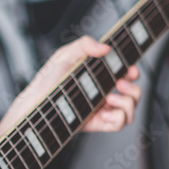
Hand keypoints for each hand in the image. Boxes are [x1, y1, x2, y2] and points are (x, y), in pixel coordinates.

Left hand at [21, 36, 142, 132]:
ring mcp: (102, 109)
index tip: (130, 69)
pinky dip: (118, 118)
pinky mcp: (97, 124)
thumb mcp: (65, 55)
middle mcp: (104, 92)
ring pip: (130, 110)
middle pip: (134, 93)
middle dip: (134, 88)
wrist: (34, 104)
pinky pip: (119, 124)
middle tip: (120, 83)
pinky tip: (104, 112)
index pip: (126, 74)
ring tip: (110, 98)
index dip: (134, 72)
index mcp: (100, 76)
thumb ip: (85, 44)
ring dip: (127, 103)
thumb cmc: (47, 80)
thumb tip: (106, 48)